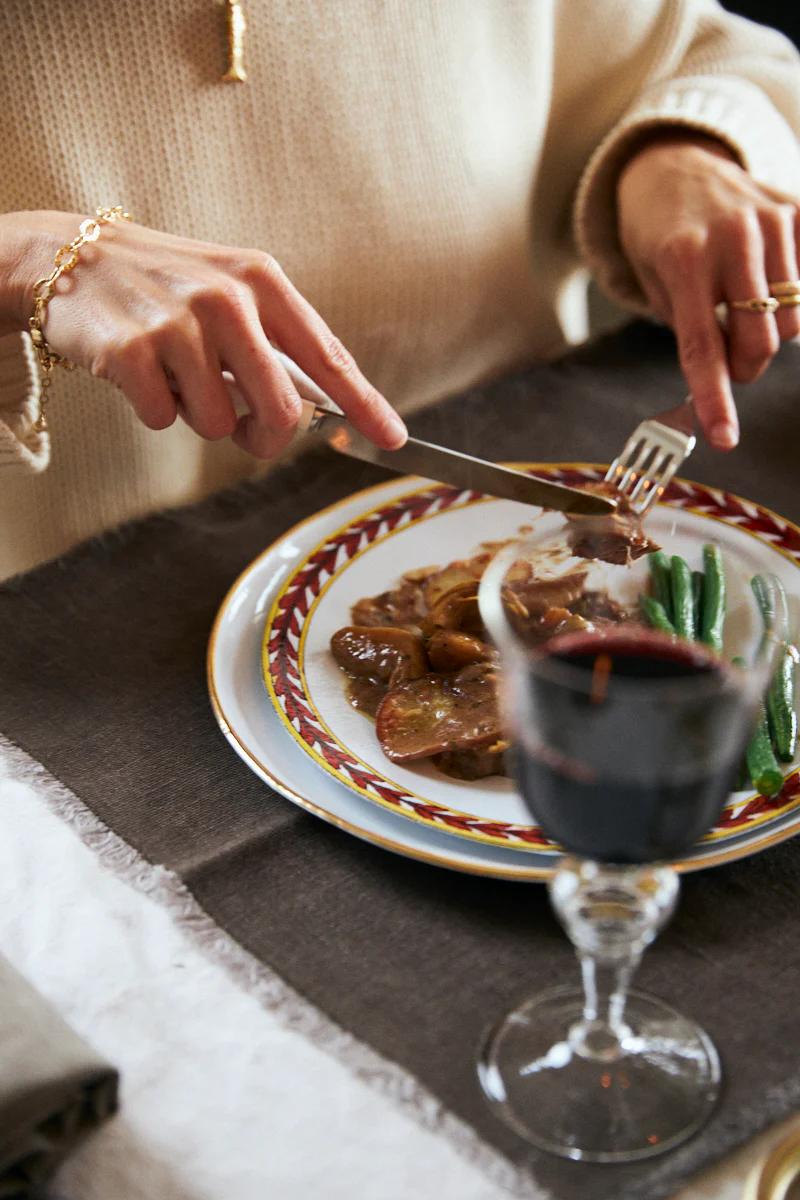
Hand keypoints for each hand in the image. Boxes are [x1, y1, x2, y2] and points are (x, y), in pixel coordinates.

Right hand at [0, 211, 406, 456]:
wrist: (71, 259)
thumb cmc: (166, 286)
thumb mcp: (230, 294)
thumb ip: (274, 345)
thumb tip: (323, 409)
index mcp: (262, 281)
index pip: (328, 356)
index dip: (364, 404)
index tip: (393, 438)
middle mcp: (228, 298)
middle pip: (281, 411)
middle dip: (265, 436)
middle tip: (243, 426)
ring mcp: (179, 322)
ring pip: (218, 424)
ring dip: (197, 415)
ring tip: (172, 370)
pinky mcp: (133, 349)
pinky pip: (165, 420)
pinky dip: (154, 409)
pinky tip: (139, 370)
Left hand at [618, 134, 799, 449]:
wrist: (671, 163)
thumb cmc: (656, 235)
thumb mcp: (654, 283)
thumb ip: (691, 328)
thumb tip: (725, 378)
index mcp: (683, 260)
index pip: (704, 348)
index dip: (715, 399)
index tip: (724, 439)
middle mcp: (731, 236)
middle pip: (760, 340)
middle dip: (745, 367)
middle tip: (731, 362)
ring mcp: (771, 219)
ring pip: (794, 318)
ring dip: (770, 333)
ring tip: (744, 310)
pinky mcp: (797, 209)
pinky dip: (793, 296)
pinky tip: (767, 282)